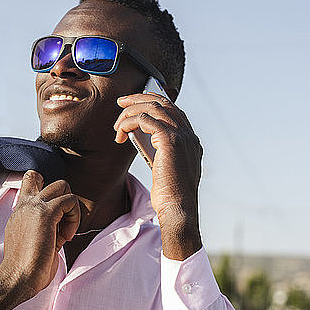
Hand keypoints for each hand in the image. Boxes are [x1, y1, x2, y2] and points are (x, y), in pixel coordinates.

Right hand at [0, 171, 79, 292]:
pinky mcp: (46, 214)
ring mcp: (34, 207)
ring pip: (62, 185)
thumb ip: (49, 228)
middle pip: (48, 179)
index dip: (48, 190)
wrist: (17, 279)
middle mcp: (25, 205)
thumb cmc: (27, 269)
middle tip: (63, 225)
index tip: (56, 216)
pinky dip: (74, 218)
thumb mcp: (38, 241)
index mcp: (20, 211)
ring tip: (65, 232)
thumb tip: (64, 227)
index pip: (30, 181)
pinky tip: (66, 237)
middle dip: (63, 199)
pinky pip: (70, 200)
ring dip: (71, 208)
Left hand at [114, 93, 202, 259]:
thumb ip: (161, 151)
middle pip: (164, 103)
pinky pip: (144, 119)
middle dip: (140, 98)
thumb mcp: (167, 169)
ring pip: (153, 108)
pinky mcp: (170, 141)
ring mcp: (182, 137)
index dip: (153, 102)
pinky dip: (129, 122)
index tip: (135, 105)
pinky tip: (120, 134)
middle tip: (122, 102)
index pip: (173, 110)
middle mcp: (189, 136)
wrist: (178, 210)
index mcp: (191, 141)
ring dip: (131, 111)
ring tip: (117, 123)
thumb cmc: (170, 196)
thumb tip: (141, 136)